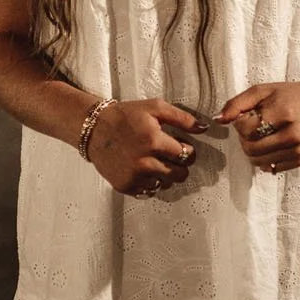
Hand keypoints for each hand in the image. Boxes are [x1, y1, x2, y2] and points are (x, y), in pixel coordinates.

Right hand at [84, 97, 206, 196]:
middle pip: (180, 175)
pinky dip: (151, 182)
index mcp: (154, 142)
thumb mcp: (155, 108)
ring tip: (154, 161)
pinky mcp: (125, 186)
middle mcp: (145, 163)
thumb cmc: (126, 116)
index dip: (186, 150)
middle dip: (180, 165)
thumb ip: (182, 118)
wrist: (94, 129)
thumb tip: (205, 128)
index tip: (179, 146)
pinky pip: (150, 191)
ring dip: (165, 174)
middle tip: (169, 155)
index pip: (187, 155)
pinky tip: (143, 169)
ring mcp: (134, 177)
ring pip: (166, 184)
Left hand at [215, 79, 299, 173]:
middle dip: (244, 138)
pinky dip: (265, 158)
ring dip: (252, 149)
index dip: (240, 122)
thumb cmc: (288, 95)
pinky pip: (270, 168)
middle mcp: (293, 134)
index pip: (246, 129)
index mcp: (283, 113)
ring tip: (261, 135)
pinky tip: (272, 143)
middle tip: (253, 126)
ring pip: (258, 161)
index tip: (248, 115)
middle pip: (250, 148)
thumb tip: (217, 120)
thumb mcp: (262, 91)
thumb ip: (236, 104)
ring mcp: (297, 149)